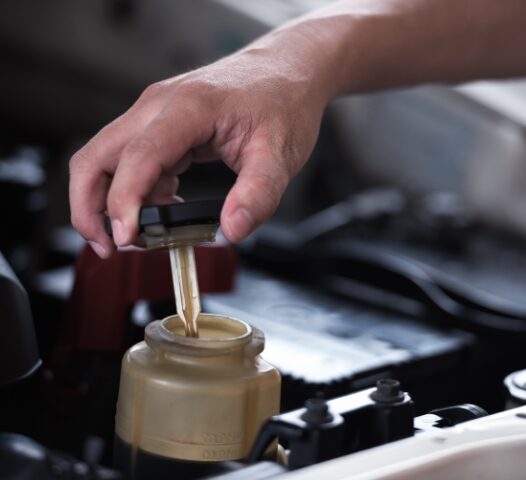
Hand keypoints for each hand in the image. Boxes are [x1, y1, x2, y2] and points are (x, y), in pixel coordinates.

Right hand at [69, 44, 327, 257]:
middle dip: (91, 206)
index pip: (139, 157)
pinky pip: (130, 159)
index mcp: (188, 108)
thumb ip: (258, 195)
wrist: (287, 71)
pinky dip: (133, 190)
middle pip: (98, 156)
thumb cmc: (284, 103)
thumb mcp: (280, 154)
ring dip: (106, 200)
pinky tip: (161, 209)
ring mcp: (156, 113)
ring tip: (133, 237)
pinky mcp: (161, 124)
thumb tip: (231, 231)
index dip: (124, 201)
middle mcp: (160, 106)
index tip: (126, 239)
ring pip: (106, 158)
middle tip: (110, 246)